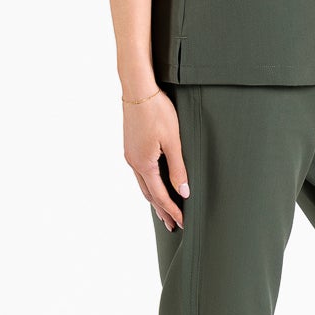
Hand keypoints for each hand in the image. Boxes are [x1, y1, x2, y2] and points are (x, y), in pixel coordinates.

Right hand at [124, 90, 189, 230]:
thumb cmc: (157, 111)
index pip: (160, 196)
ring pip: (143, 185)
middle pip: (149, 195)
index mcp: (144, 164)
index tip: (182, 222)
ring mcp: (130, 155)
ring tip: (164, 211)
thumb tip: (183, 192)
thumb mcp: (173, 141)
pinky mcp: (131, 147)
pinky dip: (149, 185)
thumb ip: (178, 168)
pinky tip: (154, 185)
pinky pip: (140, 174)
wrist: (138, 89)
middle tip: (173, 225)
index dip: (172, 210)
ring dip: (154, 199)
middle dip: (162, 210)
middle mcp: (133, 163)